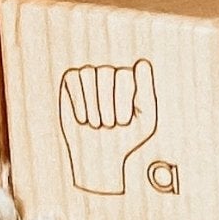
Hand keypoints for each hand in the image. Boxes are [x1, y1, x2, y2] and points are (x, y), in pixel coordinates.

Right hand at [58, 59, 157, 194]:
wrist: (99, 156)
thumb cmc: (125, 137)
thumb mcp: (144, 119)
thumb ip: (147, 90)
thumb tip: (141, 63)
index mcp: (133, 78)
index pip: (130, 72)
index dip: (125, 100)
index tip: (126, 120)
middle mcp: (112, 71)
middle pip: (109, 72)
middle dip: (108, 105)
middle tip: (110, 125)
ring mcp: (91, 73)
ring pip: (89, 74)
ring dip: (93, 106)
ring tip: (97, 123)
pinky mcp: (72, 79)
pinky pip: (74, 79)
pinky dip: (79, 103)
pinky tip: (83, 119)